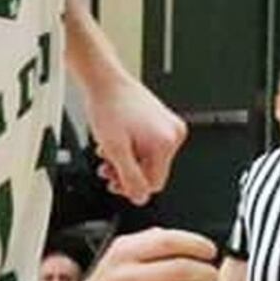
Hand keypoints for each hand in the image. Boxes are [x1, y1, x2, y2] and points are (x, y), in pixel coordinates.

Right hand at [64, 228, 216, 280]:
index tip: (210, 252)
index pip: (169, 242)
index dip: (197, 244)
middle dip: (206, 273)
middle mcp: (125, 280)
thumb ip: (150, 241)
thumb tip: (188, 240)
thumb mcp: (118, 254)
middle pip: (181, 270)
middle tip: (212, 277)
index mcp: (124, 255)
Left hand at [85, 76, 186, 202]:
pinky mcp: (163, 121)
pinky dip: (132, 149)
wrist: (106, 82)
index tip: (115, 182)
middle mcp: (173, 133)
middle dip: (127, 173)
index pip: (154, 183)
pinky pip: (149, 146)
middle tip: (108, 169)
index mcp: (166, 141)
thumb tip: (140, 198)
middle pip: (151, 171)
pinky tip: (117, 143)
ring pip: (148, 160)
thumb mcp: (116, 150)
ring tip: (109, 154)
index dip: (131, 187)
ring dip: (126, 161)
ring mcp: (169, 126)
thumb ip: (130, 178)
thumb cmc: (109, 107)